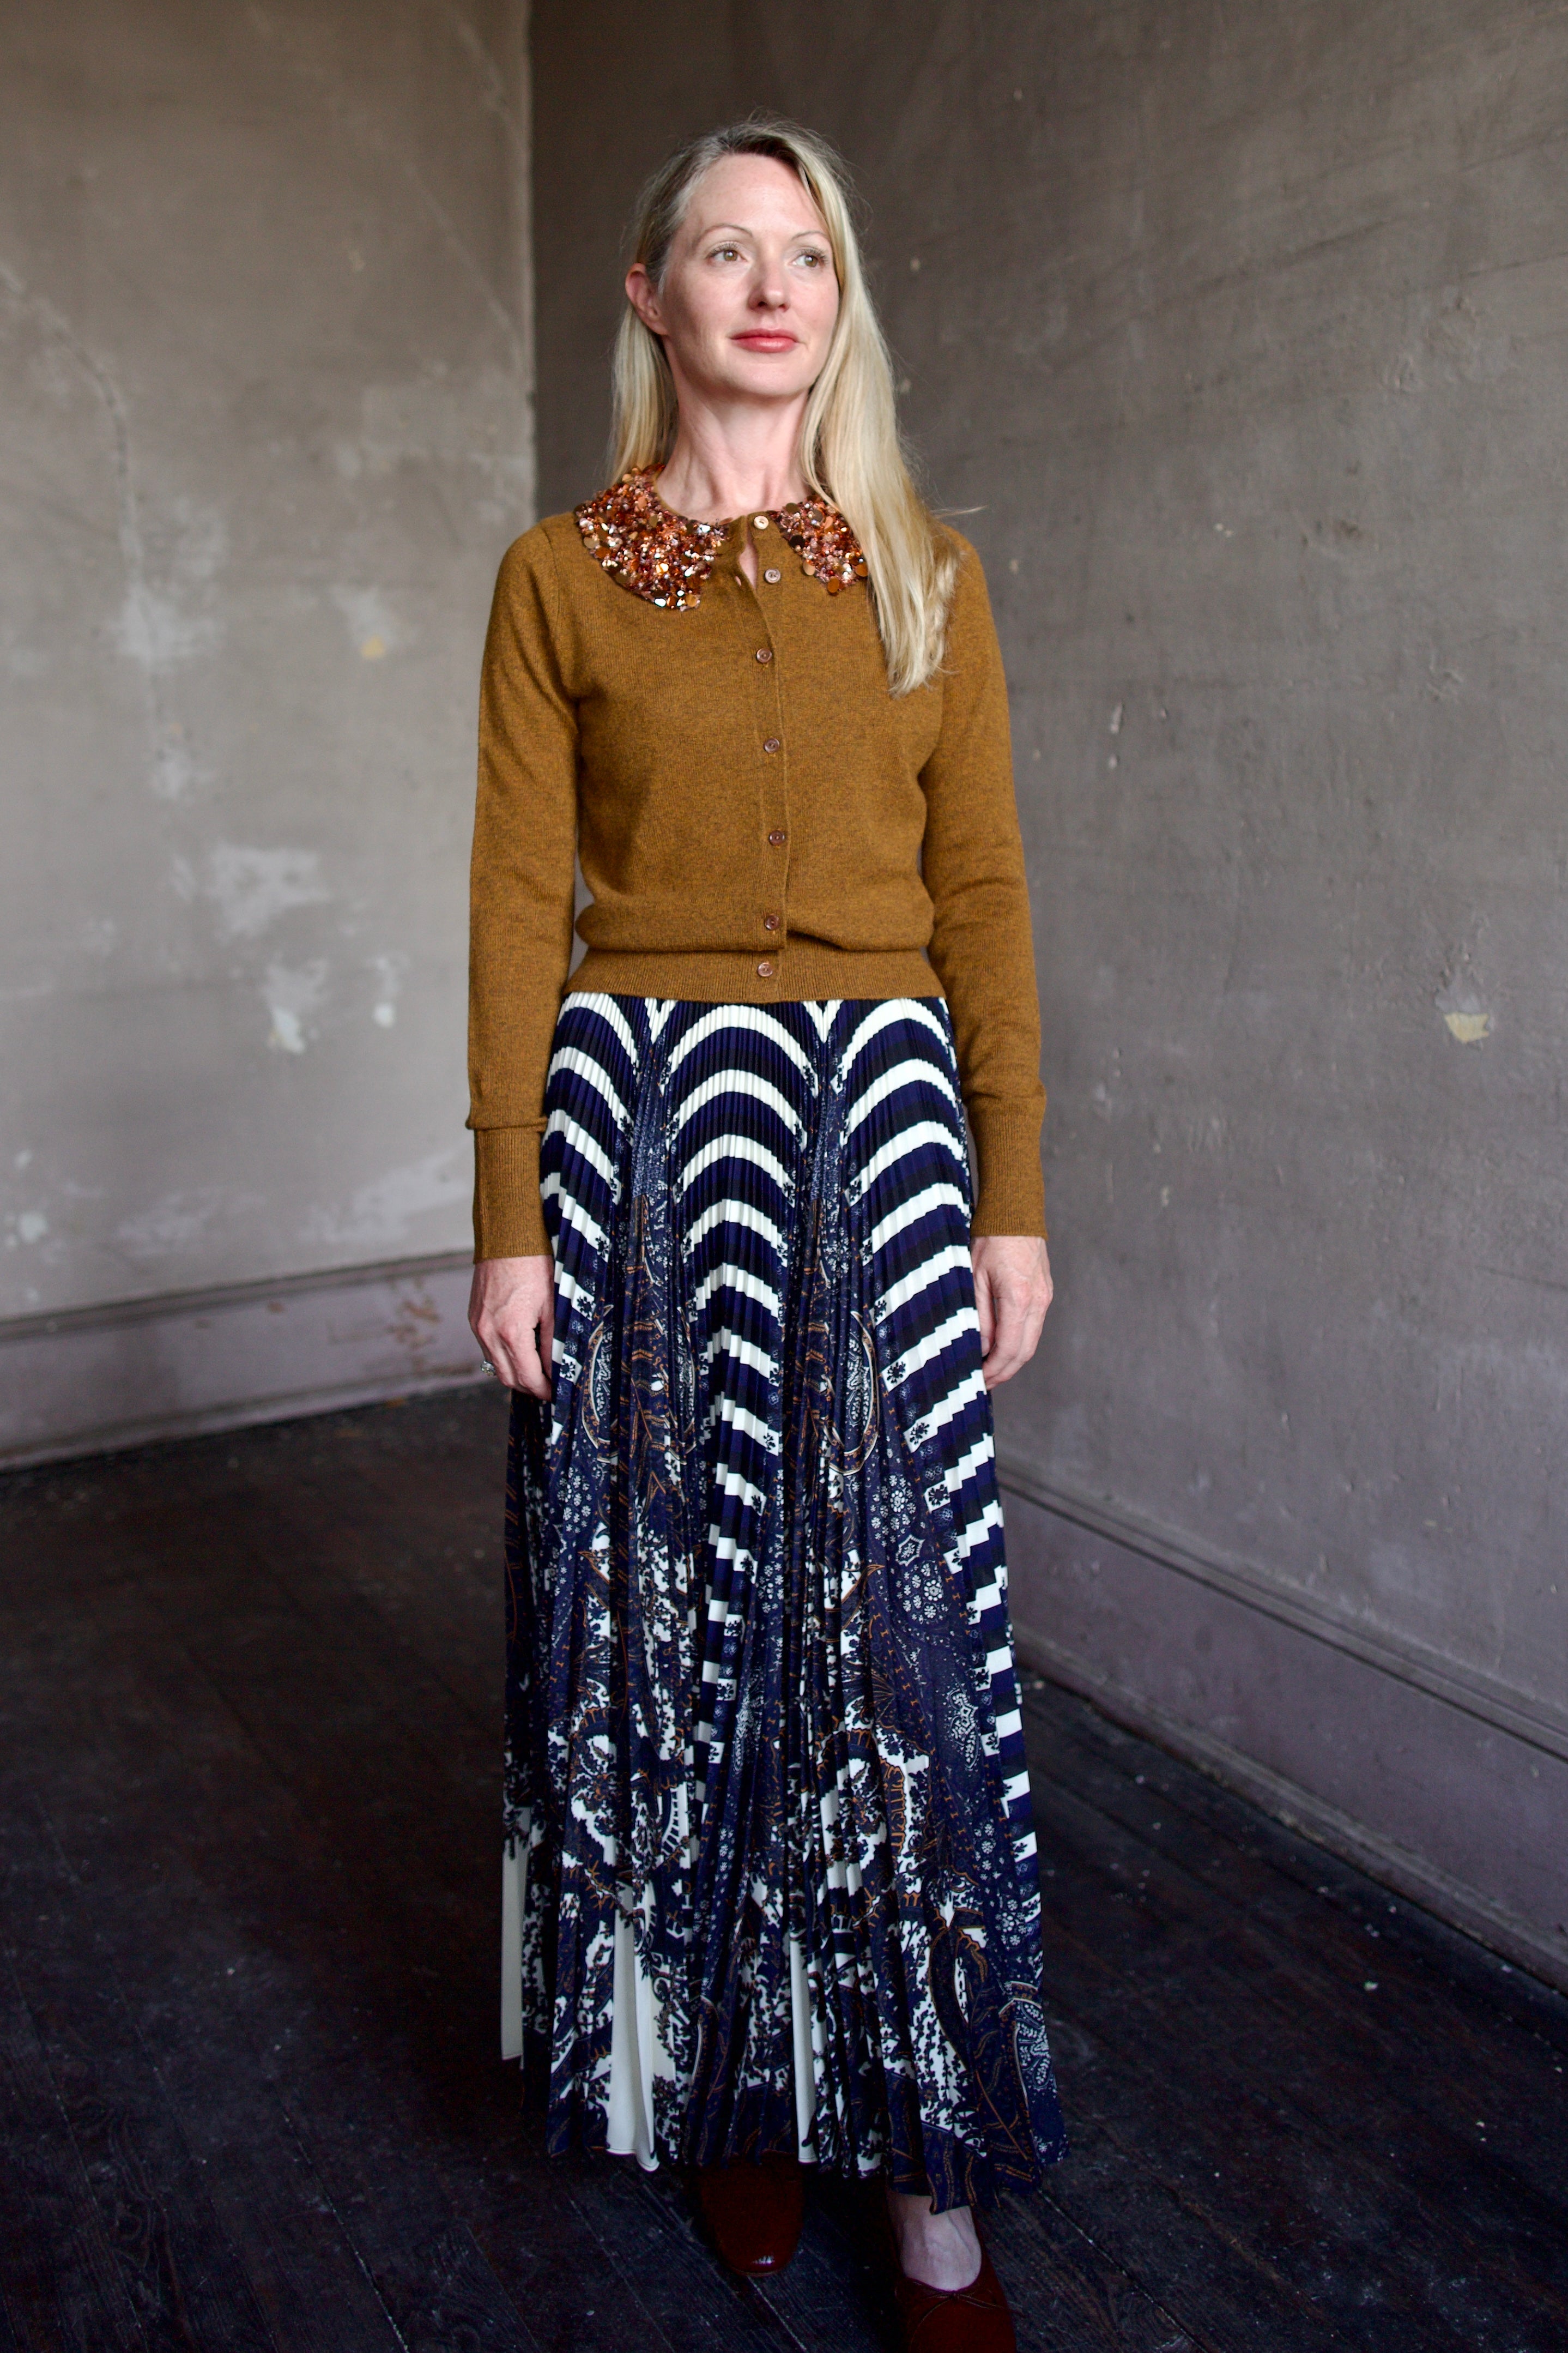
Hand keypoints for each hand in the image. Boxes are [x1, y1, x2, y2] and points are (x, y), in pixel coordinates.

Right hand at [468, 1255, 554, 1398]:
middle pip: (508, 1378)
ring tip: (535, 1369)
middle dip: (529, 1387)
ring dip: (515, 1373)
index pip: (528, 1376)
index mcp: (511, 1332)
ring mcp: (477, 1327)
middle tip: (547, 1386)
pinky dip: (503, 1356)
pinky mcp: (473, 1319)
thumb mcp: (552, 1306)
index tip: (554, 1393)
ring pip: (496, 1365)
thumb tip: (556, 1367)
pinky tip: (519, 1349)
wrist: (507, 1239)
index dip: (543, 1390)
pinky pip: (487, 1349)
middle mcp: (489, 1333)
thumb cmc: (533, 1267)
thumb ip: (552, 1341)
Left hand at [971, 1234, 1052, 1388]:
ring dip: (1013, 1359)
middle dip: (1004, 1371)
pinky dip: (1019, 1342)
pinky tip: (1002, 1345)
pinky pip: (1034, 1326)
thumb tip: (981, 1347)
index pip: (1008, 1348)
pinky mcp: (1044, 1292)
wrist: (1015, 1210)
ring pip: (1031, 1340)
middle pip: (1025, 1351)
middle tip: (984, 1383)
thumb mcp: (974, 1277)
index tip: (979, 1379)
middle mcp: (1038, 1301)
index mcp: (1019, 1298)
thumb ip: (980, 1315)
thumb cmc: (990, 1239)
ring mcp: (1045, 1297)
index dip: (994, 1370)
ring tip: (991, 1369)